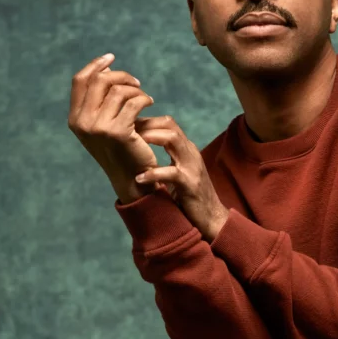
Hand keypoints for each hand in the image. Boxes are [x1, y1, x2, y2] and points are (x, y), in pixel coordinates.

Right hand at [67, 52, 158, 202]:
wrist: (131, 178)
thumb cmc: (120, 149)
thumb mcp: (103, 124)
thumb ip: (99, 100)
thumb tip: (106, 69)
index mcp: (75, 118)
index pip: (80, 80)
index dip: (95, 65)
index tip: (111, 58)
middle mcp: (82, 122)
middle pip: (99, 81)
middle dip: (120, 76)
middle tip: (136, 82)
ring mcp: (98, 127)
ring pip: (118, 90)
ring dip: (135, 89)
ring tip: (145, 97)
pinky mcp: (118, 132)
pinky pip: (133, 102)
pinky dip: (144, 98)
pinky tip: (150, 102)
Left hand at [133, 115, 229, 239]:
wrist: (212, 218)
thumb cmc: (191, 197)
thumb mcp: (179, 171)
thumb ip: (170, 158)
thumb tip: (143, 150)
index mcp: (187, 150)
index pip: (167, 123)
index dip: (147, 120)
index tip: (127, 127)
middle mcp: (191, 153)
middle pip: (169, 125)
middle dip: (146, 124)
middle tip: (125, 131)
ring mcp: (192, 167)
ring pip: (172, 139)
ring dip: (149, 138)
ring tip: (132, 144)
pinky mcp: (190, 184)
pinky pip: (171, 173)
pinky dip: (152, 174)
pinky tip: (139, 179)